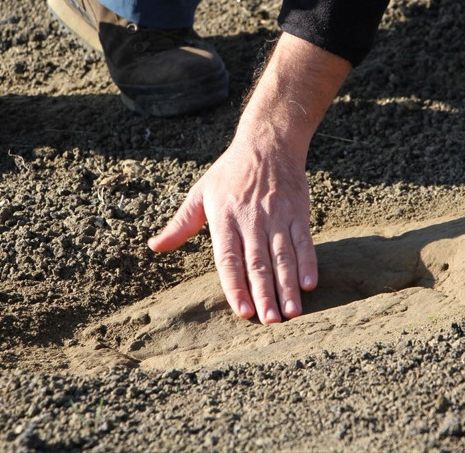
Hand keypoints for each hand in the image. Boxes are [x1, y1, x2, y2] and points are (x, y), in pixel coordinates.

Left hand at [148, 132, 317, 323]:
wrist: (268, 142)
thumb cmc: (230, 171)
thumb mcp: (200, 193)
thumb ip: (180, 224)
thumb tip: (155, 247)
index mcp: (225, 218)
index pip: (229, 259)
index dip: (236, 286)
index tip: (242, 311)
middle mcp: (252, 220)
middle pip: (258, 263)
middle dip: (265, 294)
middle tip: (270, 322)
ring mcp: (277, 217)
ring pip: (283, 257)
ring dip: (288, 286)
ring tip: (292, 313)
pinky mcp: (298, 213)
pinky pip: (304, 241)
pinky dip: (308, 263)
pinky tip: (309, 285)